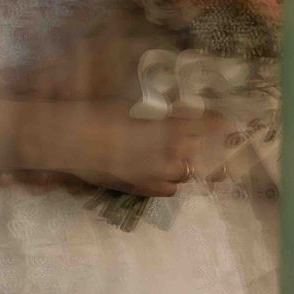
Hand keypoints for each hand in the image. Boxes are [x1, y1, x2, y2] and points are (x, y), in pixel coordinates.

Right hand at [14, 99, 229, 197]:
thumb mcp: (129, 104)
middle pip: (199, 152)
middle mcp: (171, 156)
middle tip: (193, 133)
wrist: (69, 139)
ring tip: (175, 153)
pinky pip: (166, 189)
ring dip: (184, 163)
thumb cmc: (97, 113)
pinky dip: (168, 181)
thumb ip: (155, 112)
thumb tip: (168, 110)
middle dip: (199, 143)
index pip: (208, 126)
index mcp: (172, 130)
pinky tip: (160, 173)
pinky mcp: (141, 188)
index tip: (224, 119)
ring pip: (184, 173)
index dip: (216, 122)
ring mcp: (156, 176)